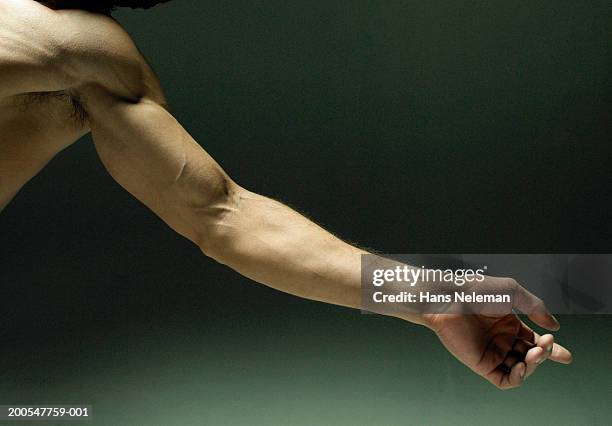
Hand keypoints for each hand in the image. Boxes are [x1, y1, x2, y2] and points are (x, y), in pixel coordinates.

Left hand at [423, 278, 572, 388]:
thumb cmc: (476, 291)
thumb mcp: (512, 292)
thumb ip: (536, 308)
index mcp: (509, 323)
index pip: (535, 340)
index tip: (565, 355)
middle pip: (531, 356)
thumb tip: (554, 326)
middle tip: (545, 346)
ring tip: (534, 352)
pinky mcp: (482, 364)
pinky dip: (518, 378)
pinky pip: (504, 379)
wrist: (449, 299)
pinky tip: (522, 366)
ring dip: (533, 364)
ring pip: (521, 368)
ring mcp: (492, 352)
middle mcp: (502, 339)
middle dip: (544, 354)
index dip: (552, 349)